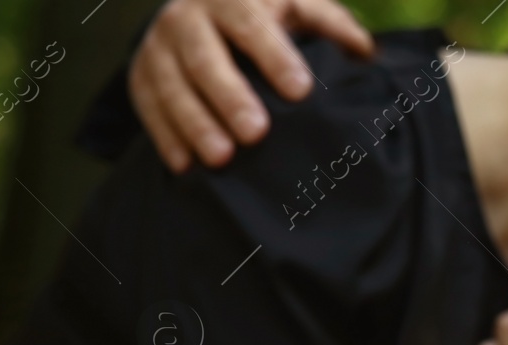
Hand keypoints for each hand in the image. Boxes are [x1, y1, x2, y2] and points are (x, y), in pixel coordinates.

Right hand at [129, 0, 373, 172]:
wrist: (199, 14)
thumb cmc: (266, 19)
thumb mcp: (297, 10)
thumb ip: (332, 27)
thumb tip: (367, 53)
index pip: (251, 22)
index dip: (274, 55)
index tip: (300, 90)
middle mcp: (188, 16)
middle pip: (204, 57)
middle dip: (229, 95)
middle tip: (257, 132)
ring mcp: (159, 46)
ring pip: (171, 84)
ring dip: (195, 123)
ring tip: (222, 157)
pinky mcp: (140, 75)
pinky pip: (147, 107)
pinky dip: (166, 137)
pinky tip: (186, 166)